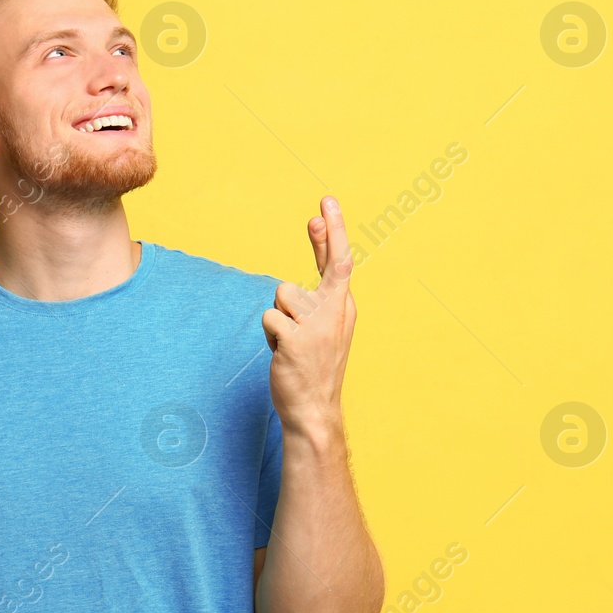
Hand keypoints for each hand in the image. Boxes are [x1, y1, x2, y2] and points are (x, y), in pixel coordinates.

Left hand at [262, 196, 355, 430]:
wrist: (314, 410)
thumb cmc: (313, 365)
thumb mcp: (321, 326)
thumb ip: (315, 292)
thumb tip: (309, 271)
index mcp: (342, 308)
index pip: (339, 263)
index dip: (333, 232)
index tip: (326, 204)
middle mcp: (337, 313)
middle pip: (334, 263)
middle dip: (332, 231)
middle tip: (325, 202)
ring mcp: (319, 327)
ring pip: (282, 294)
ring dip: (279, 317)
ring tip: (289, 341)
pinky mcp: (297, 341)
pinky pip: (269, 318)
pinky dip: (270, 334)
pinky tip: (282, 353)